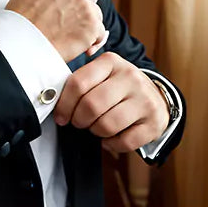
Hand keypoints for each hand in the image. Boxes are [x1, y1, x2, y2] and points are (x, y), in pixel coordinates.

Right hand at [5, 0, 105, 62]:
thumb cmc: (18, 22)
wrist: (19, 42)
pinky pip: (99, 32)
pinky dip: (90, 40)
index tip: (62, 7)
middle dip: (79, 8)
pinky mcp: (92, 23)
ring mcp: (83, 1)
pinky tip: (76, 44)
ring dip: (85, 24)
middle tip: (65, 22)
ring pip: (95, 13)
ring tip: (67, 35)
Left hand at [52, 52, 170, 153]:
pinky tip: (110, 138)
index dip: (64, 104)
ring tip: (96, 127)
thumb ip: (80, 82)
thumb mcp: (102, 74)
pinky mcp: (155, 122)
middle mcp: (130, 77)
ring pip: (107, 124)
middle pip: (91, 105)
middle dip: (79, 119)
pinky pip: (125, 142)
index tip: (61, 116)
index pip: (78, 83)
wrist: (156, 97)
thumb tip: (51, 98)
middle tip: (78, 122)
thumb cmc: (118, 87)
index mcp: (111, 62)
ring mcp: (145, 99)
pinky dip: (112, 144)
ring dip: (95, 131)